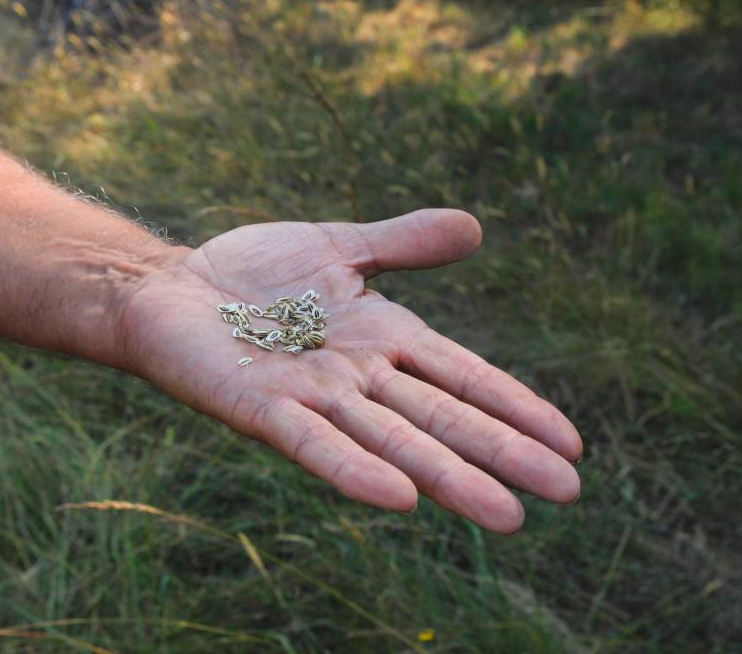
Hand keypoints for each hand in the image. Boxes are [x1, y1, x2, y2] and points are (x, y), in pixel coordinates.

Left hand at [118, 209, 581, 532]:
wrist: (171, 287)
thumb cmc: (253, 272)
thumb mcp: (338, 246)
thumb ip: (401, 244)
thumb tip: (476, 228)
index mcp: (384, 338)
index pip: (463, 376)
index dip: (514, 406)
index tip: (570, 442)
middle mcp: (358, 377)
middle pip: (441, 419)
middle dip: (502, 454)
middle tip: (567, 493)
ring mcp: (313, 397)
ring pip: (391, 441)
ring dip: (446, 477)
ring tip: (504, 514)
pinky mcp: (261, 408)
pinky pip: (313, 443)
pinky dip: (355, 469)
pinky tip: (401, 499)